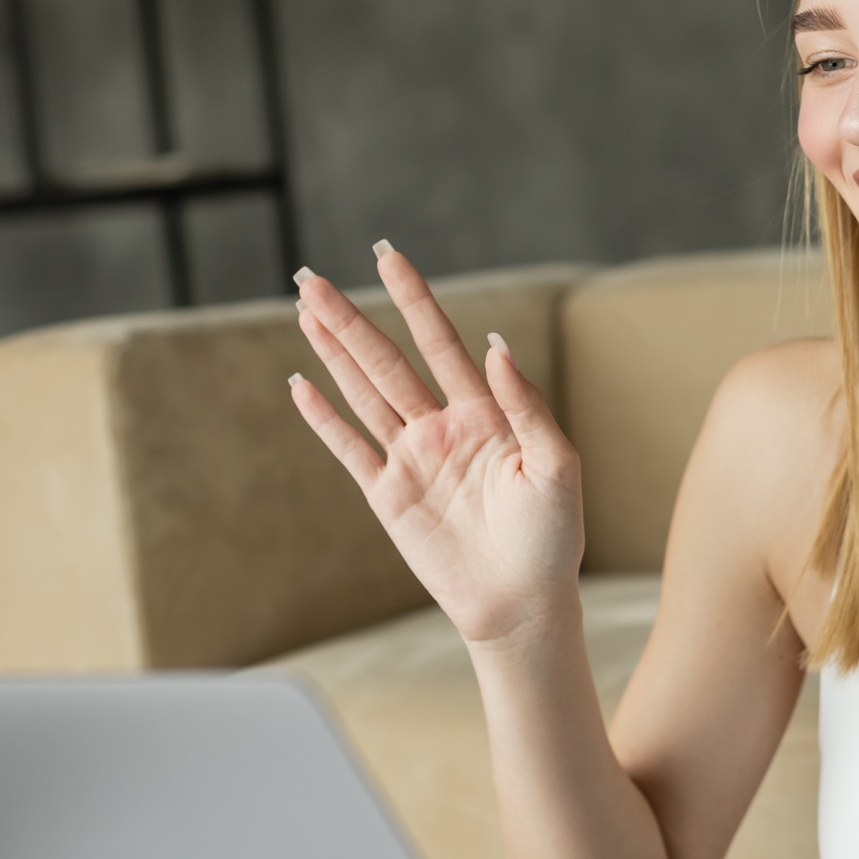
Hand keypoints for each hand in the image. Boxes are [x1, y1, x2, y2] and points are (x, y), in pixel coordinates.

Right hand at [289, 245, 583, 649]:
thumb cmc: (552, 537)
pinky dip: (324, 419)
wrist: (523, 603)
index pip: (440, 342)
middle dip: (351, 319)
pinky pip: (350, 449)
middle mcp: (442, 427)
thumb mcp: (556, 465)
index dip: (413, 299)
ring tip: (304, 311)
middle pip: (387, 361)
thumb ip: (526, 405)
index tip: (388, 256)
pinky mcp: (389, 497)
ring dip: (333, 353)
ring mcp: (412, 460)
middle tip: (313, 278)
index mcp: (485, 413)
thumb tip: (495, 347)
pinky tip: (301, 384)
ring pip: (363, 394)